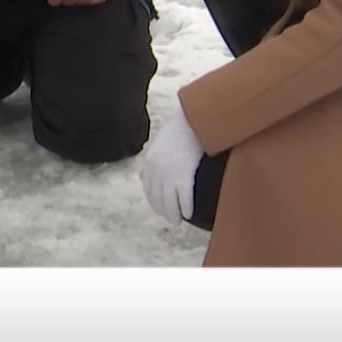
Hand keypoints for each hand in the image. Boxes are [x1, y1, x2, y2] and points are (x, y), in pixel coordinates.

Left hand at [140, 103, 203, 223]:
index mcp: (150, 161)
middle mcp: (157, 171)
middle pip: (157, 198)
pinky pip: (184, 199)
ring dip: (173, 214)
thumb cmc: (183, 126)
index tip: (158, 207)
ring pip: (169, 203)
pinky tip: (189, 214)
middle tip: (170, 217)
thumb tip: (157, 162)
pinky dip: (186, 208)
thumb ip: (160, 152)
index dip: (153, 199)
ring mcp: (169, 176)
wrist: (193, 120)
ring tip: (178, 220)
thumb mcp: (163, 139)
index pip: (148, 187)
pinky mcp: (184, 178)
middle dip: (163, 209)